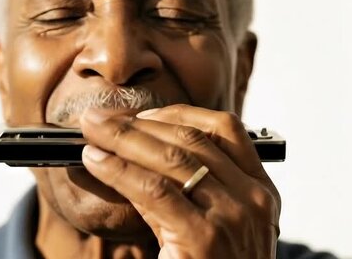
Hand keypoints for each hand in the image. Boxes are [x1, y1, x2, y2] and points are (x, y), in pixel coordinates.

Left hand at [80, 104, 280, 258]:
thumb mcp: (207, 224)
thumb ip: (178, 190)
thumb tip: (128, 154)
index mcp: (260, 190)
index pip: (225, 129)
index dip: (178, 113)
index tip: (142, 115)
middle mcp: (252, 199)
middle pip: (190, 138)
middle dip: (137, 123)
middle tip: (99, 117)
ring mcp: (233, 217)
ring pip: (170, 157)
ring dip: (122, 138)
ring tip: (90, 131)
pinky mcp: (205, 238)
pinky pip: (154, 190)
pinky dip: (119, 170)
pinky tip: (96, 161)